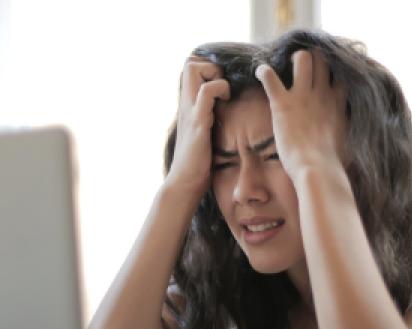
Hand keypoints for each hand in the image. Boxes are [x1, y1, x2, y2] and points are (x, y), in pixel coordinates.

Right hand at [166, 57, 230, 198]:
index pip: (191, 66)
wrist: (185, 183)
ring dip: (214, 75)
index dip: (209, 67)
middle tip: (223, 87)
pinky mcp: (198, 122)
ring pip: (194, 69)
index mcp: (189, 105)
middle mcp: (186, 104)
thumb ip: (209, 118)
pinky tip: (225, 103)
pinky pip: (205, 93)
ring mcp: (190, 111)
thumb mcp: (204, 133)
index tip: (223, 85)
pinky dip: (219, 89)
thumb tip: (226, 112)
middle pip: (190, 61)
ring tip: (224, 95)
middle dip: (211, 66)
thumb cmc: (198, 163)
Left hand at [255, 50, 346, 180]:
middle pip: (322, 58)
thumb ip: (348, 129)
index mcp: (337, 102)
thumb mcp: (350, 141)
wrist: (317, 168)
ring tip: (285, 66)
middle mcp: (322, 93)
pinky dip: (263, 71)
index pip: (340, 73)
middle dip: (312, 57)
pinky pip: (270, 77)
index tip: (325, 72)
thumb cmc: (333, 162)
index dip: (333, 68)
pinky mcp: (283, 103)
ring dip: (292, 59)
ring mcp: (302, 96)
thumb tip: (351, 135)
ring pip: (302, 58)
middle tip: (302, 66)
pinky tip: (260, 72)